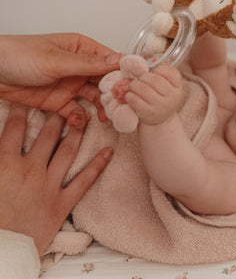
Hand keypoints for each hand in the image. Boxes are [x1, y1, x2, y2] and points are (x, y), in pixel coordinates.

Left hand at [0, 33, 120, 126]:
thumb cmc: (19, 56)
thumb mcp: (57, 60)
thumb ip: (89, 64)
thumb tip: (119, 60)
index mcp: (82, 49)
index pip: (111, 61)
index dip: (124, 73)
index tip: (135, 86)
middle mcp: (80, 67)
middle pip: (106, 81)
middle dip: (115, 94)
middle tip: (123, 107)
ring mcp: (71, 84)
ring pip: (95, 98)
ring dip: (102, 107)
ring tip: (106, 117)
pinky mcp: (59, 101)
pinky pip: (77, 111)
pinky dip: (81, 118)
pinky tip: (78, 121)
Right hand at [0, 104, 112, 254]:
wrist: (2, 251)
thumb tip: (4, 144)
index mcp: (6, 165)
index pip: (15, 128)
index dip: (22, 110)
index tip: (29, 99)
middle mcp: (30, 170)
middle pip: (47, 134)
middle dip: (57, 115)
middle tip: (66, 101)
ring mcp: (49, 186)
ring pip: (68, 151)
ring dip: (78, 131)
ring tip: (86, 116)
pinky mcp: (63, 202)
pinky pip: (85, 180)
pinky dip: (98, 165)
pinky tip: (110, 150)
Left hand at [125, 64, 183, 125]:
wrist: (160, 120)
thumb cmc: (161, 98)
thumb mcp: (166, 85)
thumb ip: (161, 71)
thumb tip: (154, 58)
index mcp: (178, 86)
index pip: (169, 71)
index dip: (158, 69)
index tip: (152, 72)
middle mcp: (172, 96)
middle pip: (154, 79)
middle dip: (142, 77)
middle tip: (138, 79)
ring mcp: (162, 106)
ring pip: (143, 89)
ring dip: (133, 85)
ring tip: (132, 86)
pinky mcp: (150, 113)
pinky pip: (135, 100)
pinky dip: (129, 96)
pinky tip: (130, 95)